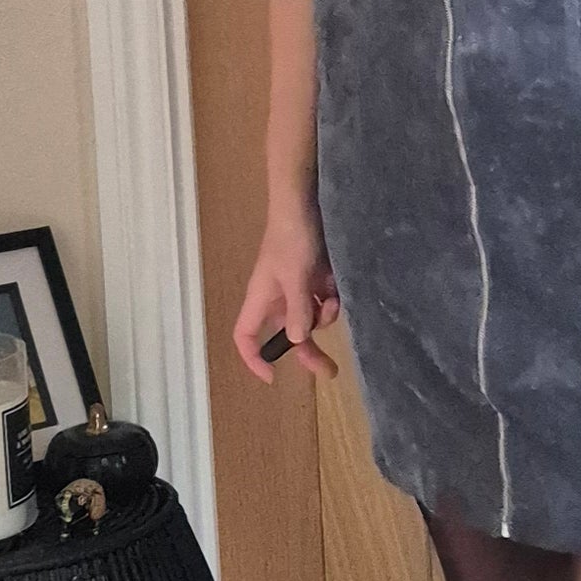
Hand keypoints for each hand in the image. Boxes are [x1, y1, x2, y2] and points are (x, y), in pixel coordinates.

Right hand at [234, 200, 342, 381]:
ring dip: (323, 316)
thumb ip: (297, 309)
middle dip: (307, 352)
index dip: (254, 358)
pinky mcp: (314, 279)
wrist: (307, 204)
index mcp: (261, 298)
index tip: (272, 376)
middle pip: (288, 335)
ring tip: (331, 299)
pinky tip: (335, 287)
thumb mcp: (295, 276)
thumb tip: (298, 341)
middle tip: (330, 370)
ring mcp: (297, 288)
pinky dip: (330, 300)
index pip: (246, 335)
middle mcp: (277, 298)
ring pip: (310, 319)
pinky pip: (323, 302)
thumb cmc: (292, 238)